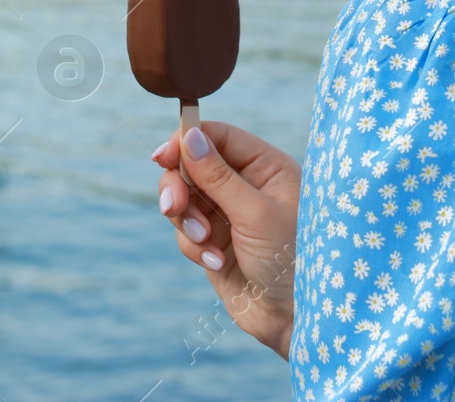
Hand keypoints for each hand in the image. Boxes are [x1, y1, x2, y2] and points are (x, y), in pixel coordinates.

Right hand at [151, 121, 299, 359]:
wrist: (293, 319)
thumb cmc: (290, 260)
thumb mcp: (255, 213)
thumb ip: (218, 176)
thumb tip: (189, 135)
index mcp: (267, 167)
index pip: (219, 137)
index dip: (187, 141)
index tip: (161, 157)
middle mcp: (247, 185)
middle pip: (193, 165)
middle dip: (180, 187)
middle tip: (173, 207)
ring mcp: (229, 214)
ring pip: (185, 199)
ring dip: (187, 221)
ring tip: (206, 243)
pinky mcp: (215, 242)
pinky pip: (187, 232)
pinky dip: (195, 246)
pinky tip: (216, 262)